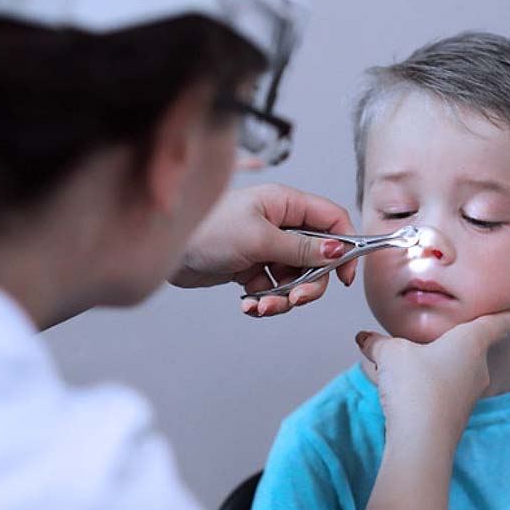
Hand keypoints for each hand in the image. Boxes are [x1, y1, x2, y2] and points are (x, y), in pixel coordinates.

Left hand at [169, 184, 357, 316]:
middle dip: (310, 283)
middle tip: (296, 299)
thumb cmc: (206, 230)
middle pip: (317, 257)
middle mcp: (279, 223)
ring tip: (262, 306)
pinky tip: (249, 305)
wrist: (164, 249)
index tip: (345, 276)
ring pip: (296, 277)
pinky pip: (273, 288)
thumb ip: (301, 247)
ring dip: (284, 298)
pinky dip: (265, 300)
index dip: (344, 246)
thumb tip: (338, 251)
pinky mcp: (251, 266)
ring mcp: (266, 245)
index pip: (332, 220)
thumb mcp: (260, 239)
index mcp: (285, 204)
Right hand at [355, 307, 509, 439]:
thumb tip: (365, 339)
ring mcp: (468, 393)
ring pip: (451, 370)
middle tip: (429, 337)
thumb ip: (378, 343)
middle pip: (467, 347)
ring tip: (400, 366)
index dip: (509, 315)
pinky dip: (425, 387)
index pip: (496, 323)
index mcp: (470, 342)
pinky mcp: (455, 414)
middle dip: (449, 342)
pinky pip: (441, 391)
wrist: (422, 439)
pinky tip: (402, 391)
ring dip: (431, 366)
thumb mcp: (391, 354)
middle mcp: (476, 366)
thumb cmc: (416, 387)